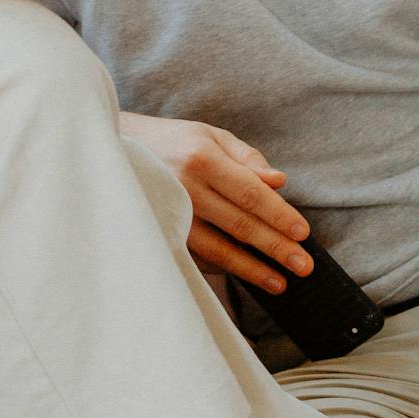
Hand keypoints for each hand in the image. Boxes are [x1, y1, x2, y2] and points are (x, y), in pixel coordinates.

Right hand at [119, 113, 313, 288]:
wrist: (115, 149)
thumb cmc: (171, 141)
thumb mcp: (209, 135)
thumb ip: (247, 158)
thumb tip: (279, 182)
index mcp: (201, 158)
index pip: (250, 193)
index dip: (279, 215)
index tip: (303, 233)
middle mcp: (185, 187)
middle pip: (239, 224)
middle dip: (275, 247)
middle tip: (303, 266)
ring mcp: (169, 214)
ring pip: (218, 249)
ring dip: (251, 269)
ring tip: (279, 282)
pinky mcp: (159, 232)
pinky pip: (196, 257)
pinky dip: (222, 268)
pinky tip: (243, 274)